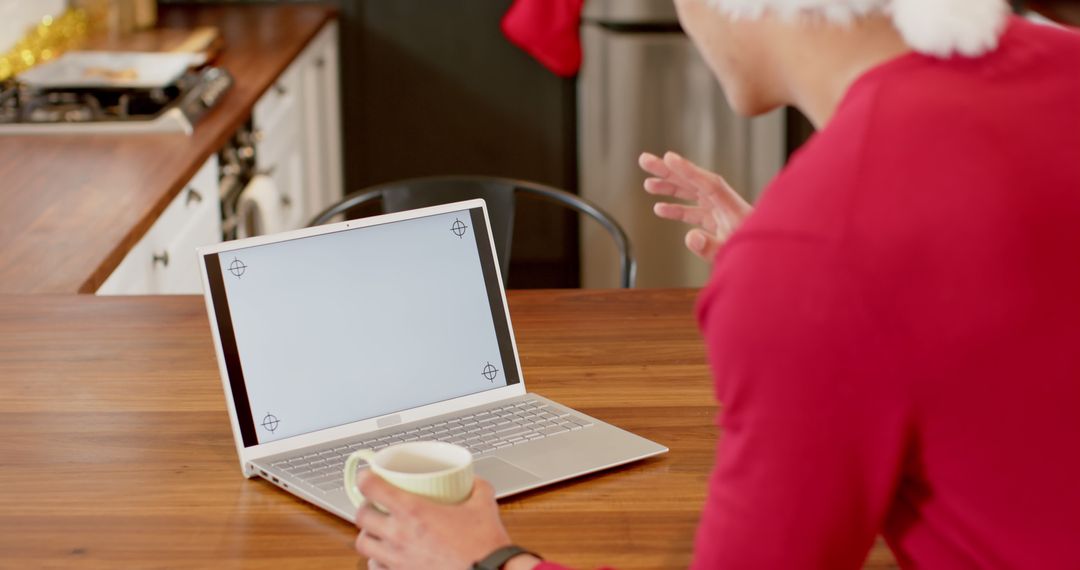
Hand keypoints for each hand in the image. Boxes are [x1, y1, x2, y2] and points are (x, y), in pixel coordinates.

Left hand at [354, 472, 535, 569]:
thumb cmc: (483, 545)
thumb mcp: (483, 505)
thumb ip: (476, 487)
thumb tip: (473, 480)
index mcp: (413, 511)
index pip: (371, 487)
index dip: (366, 477)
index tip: (368, 476)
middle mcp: (399, 535)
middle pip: (361, 516)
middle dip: (365, 506)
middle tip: (376, 503)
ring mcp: (397, 559)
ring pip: (362, 543)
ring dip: (368, 533)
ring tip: (379, 529)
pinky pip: (374, 566)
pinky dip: (377, 558)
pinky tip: (388, 554)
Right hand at [639, 151, 751, 261]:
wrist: (771, 263)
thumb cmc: (756, 257)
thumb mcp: (732, 254)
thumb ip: (711, 247)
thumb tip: (690, 237)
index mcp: (734, 209)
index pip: (709, 184)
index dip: (688, 170)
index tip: (669, 158)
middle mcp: (726, 207)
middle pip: (695, 183)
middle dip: (670, 171)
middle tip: (646, 161)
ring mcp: (722, 214)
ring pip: (692, 195)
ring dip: (670, 188)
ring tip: (647, 184)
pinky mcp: (718, 224)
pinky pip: (694, 213)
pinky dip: (677, 209)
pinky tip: (659, 208)